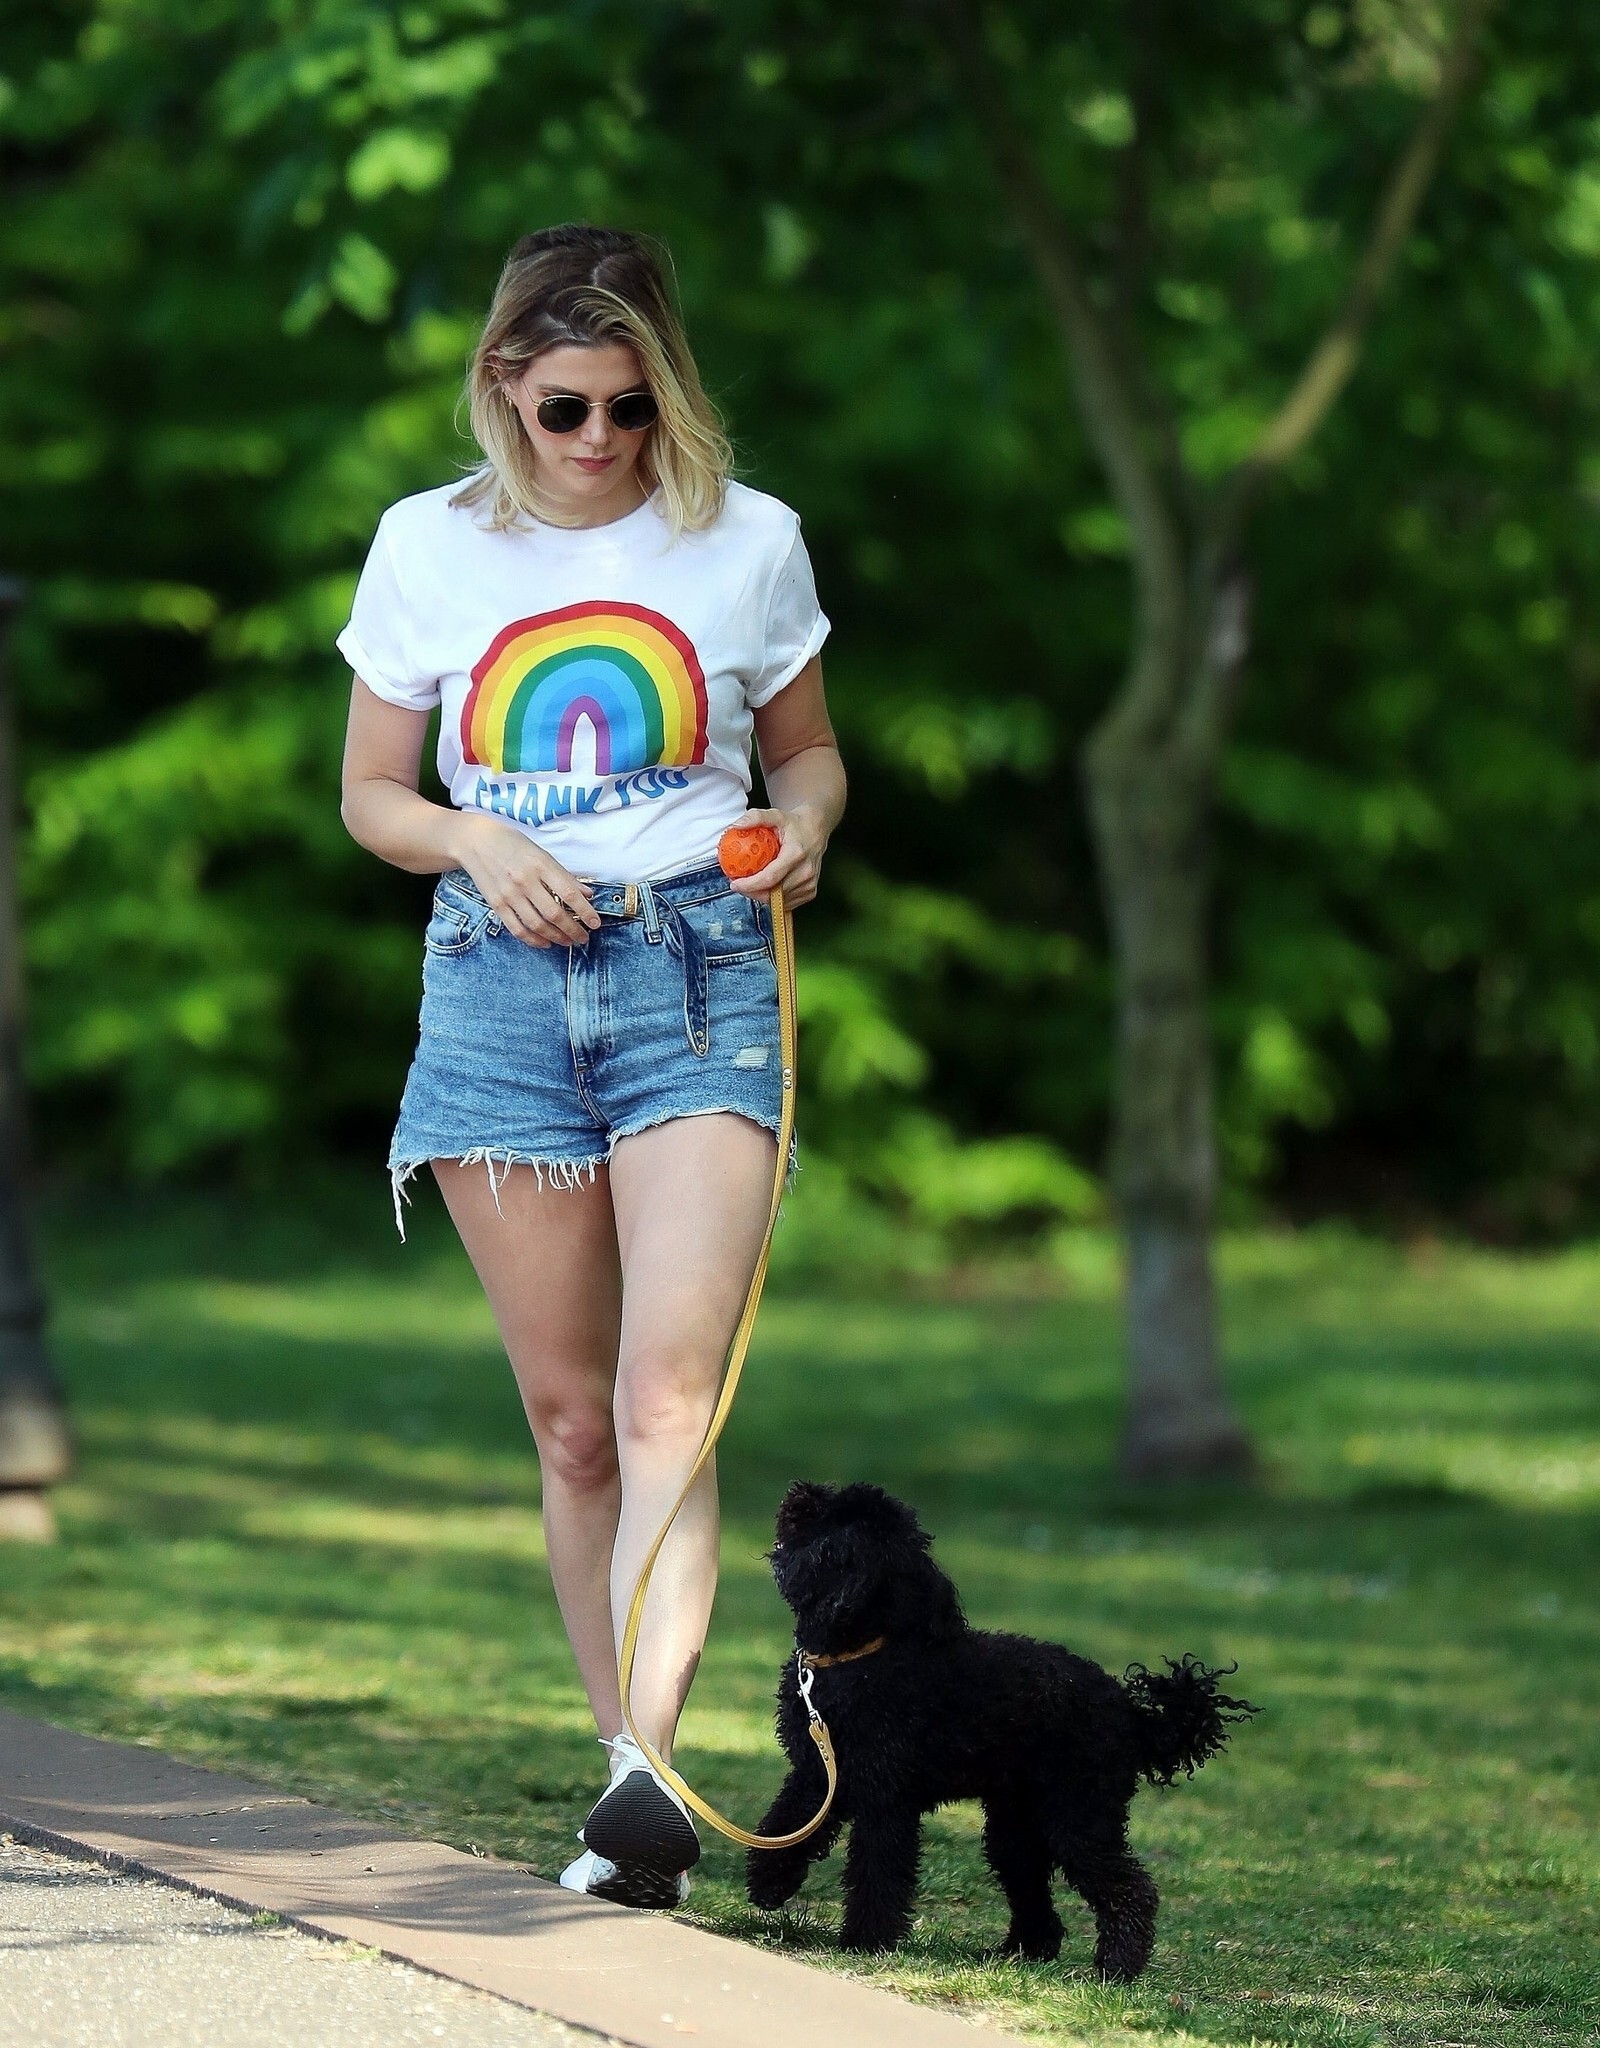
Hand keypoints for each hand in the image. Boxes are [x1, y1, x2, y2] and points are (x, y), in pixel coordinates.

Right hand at [453, 814, 600, 947]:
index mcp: (540, 864)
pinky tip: (545, 943)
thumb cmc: (512, 844)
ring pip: (537, 924)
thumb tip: (586, 894)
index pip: (569, 893)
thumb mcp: (541, 853)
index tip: (595, 923)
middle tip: (583, 937)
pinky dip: (533, 939)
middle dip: (573, 929)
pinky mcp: (496, 904)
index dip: (585, 912)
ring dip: (556, 937)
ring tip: (568, 941)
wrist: (475, 841)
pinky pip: (517, 928)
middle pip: (554, 913)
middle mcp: (525, 880)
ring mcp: (509, 894)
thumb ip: (563, 875)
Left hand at [726, 803, 828, 906]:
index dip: (750, 885)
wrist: (816, 830)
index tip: (735, 884)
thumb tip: (735, 826)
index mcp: (796, 854)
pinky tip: (767, 887)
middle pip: (773, 893)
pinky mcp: (811, 891)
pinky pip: (787, 902)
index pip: (770, 878)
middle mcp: (806, 871)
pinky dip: (773, 898)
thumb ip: (755, 817)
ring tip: (752, 884)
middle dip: (751, 892)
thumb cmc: (795, 824)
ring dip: (761, 895)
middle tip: (739, 884)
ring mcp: (810, 884)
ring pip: (779, 901)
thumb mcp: (775, 815)